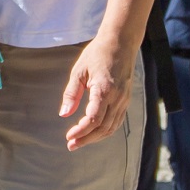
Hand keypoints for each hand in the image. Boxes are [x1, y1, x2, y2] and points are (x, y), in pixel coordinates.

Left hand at [59, 32, 138, 149]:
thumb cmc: (97, 55)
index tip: (68, 137)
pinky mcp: (126, 100)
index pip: (94, 119)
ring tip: (79, 141)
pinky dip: (105, 130)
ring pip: (111, 127)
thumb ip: (71, 93)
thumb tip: (63, 114)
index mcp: (104, 89)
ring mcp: (124, 100)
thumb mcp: (79, 71)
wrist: (121, 43)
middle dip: (86, 138)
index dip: (81, 131)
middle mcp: (117, 98)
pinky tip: (93, 133)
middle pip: (103, 127)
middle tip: (71, 145)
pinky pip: (117, 121)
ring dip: (95, 137)